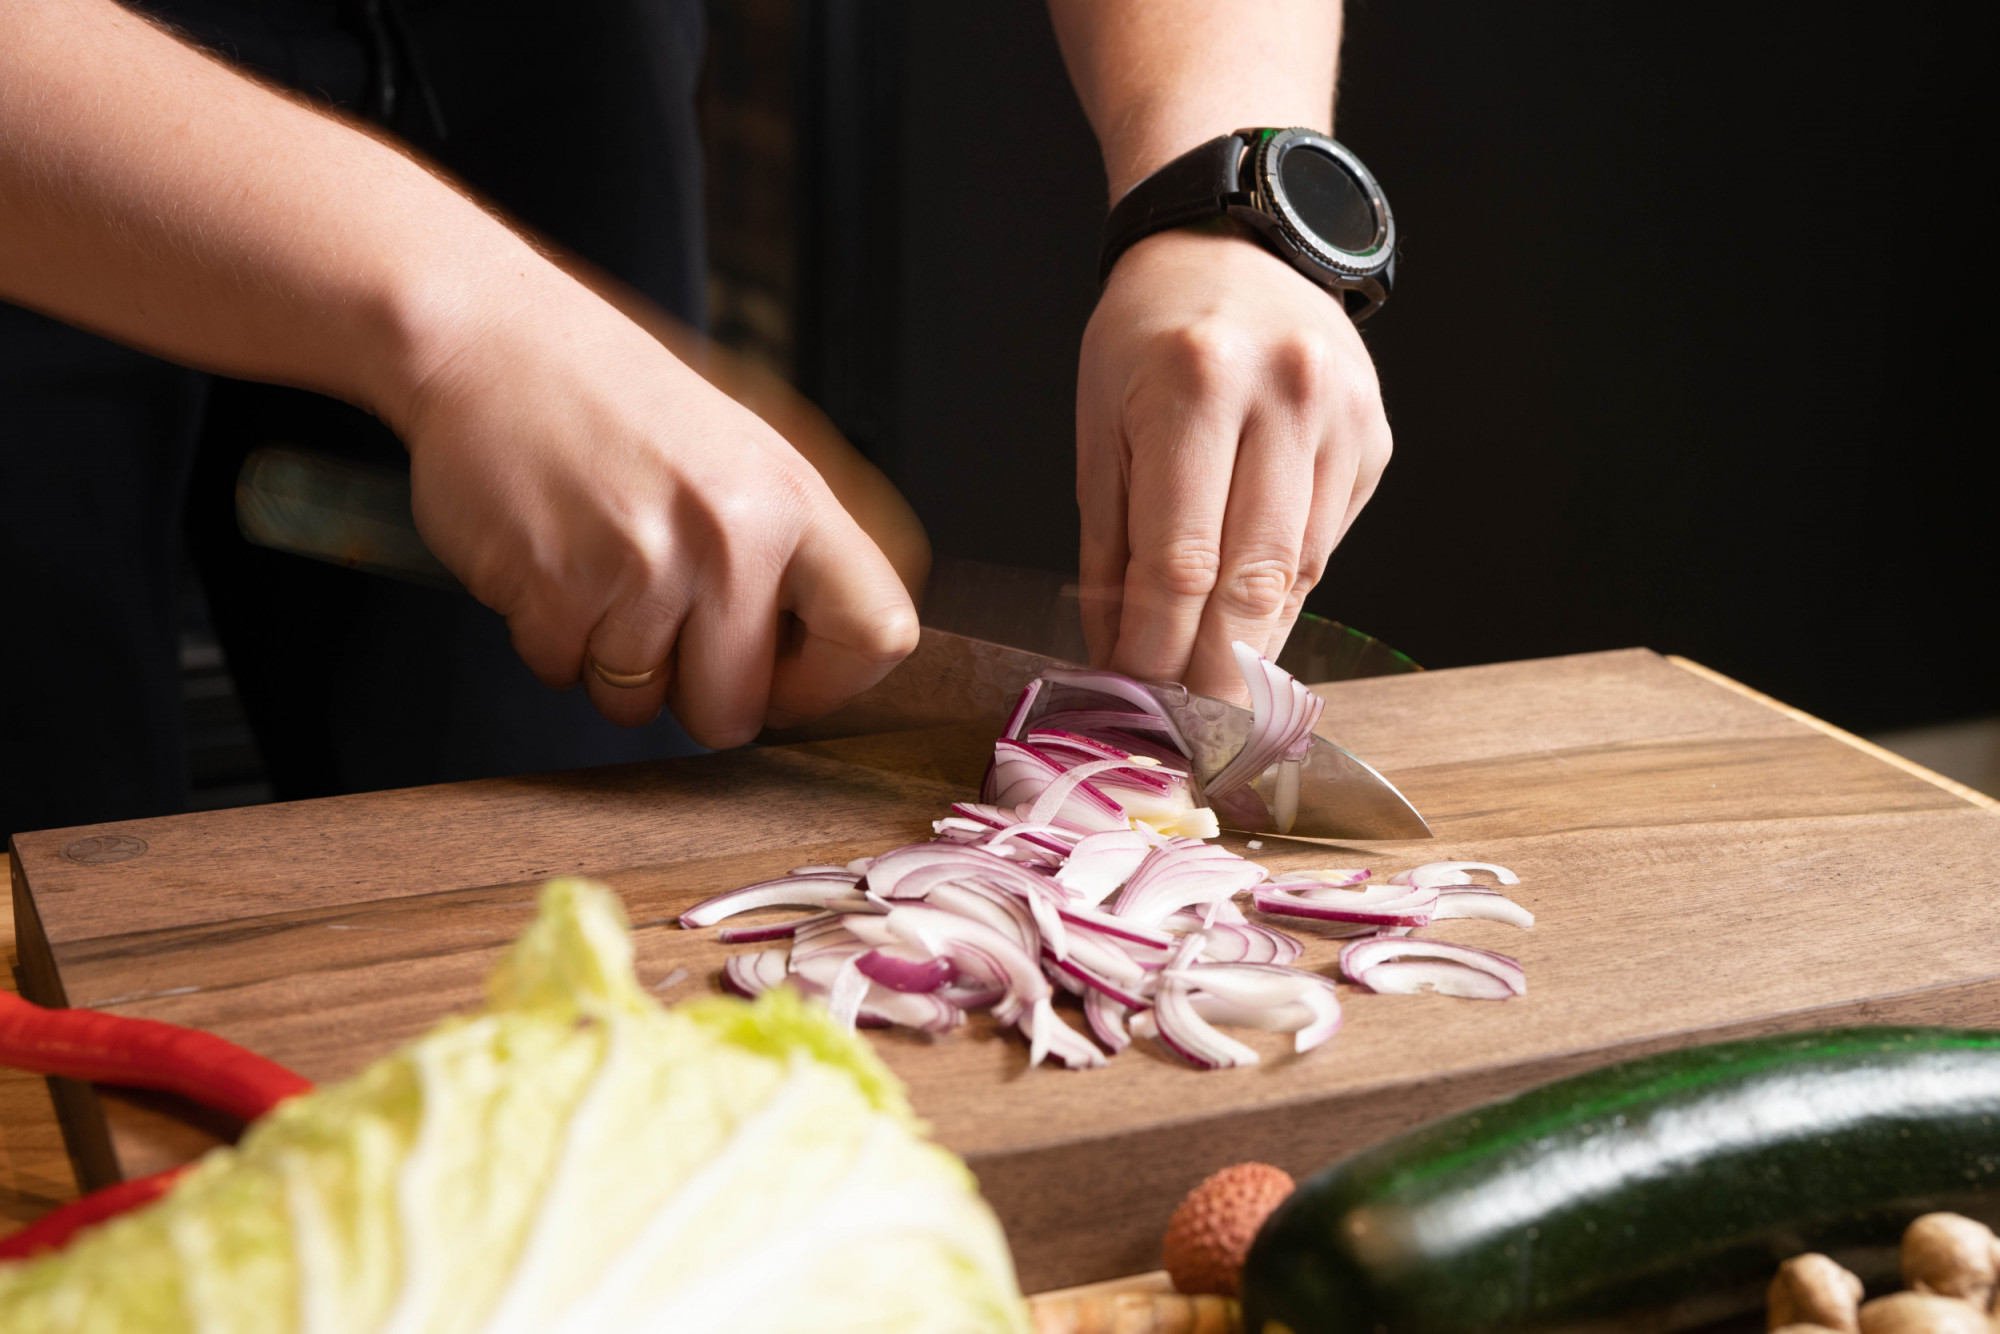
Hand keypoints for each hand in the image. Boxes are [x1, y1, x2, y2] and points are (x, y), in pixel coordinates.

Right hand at [392, 269, 919, 744]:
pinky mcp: (554, 589)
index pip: (875, 633)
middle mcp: (729, 535)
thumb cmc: (605, 394)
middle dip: (694, 696)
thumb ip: (784, 553)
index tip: (784, 679)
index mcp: (790, 498)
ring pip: (639, 704)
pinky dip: (548, 637)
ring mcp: (642, 565)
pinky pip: (561, 673)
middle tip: (663, 631)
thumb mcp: (736, 454)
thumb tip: (811, 664)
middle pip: (736, 710)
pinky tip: (550, 560)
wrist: (483, 335)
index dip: (828, 682)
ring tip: (597, 569)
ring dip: (608, 661)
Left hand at [1075, 225, 1392, 701]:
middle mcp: (1283, 396)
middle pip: (1253, 579)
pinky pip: (1325, 543)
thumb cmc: (1146, 337)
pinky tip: (1251, 611)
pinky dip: (1285, 590)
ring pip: (1299, 571)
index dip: (1160, 648)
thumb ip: (1110, 545)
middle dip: (1215, 671)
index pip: (1181, 559)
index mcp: (1195, 386)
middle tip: (1187, 732)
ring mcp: (1341, 417)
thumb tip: (1118, 655)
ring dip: (1254, 642)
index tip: (1137, 703)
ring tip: (1212, 689)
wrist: (1235, 244)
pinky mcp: (1373, 438)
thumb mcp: (1101, 426)